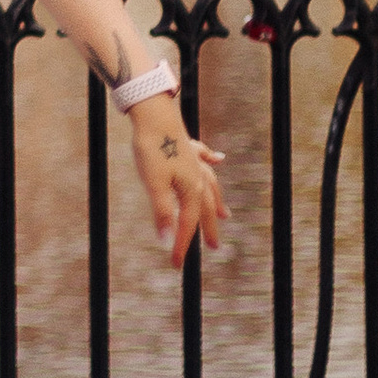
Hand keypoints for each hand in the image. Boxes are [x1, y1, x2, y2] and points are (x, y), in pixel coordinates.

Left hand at [128, 103, 226, 270]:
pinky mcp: (187, 147)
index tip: (176, 265)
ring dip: (216, 202)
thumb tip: (166, 241)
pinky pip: (204, 158)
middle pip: (205, 209)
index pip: (185, 224)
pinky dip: (212, 161)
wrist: (153, 112)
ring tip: (224, 215)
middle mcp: (198, 177)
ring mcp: (194, 161)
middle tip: (213, 246)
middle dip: (207, 228)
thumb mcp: (154, 184)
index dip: (180, 245)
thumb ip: (162, 211)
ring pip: (210, 186)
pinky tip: (218, 158)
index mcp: (191, 189)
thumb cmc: (152, 148)